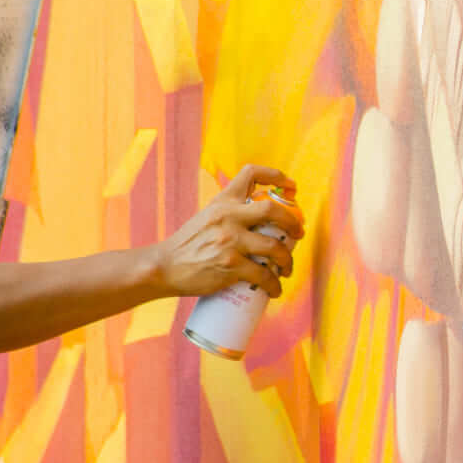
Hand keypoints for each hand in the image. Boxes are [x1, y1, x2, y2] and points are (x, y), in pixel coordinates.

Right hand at [155, 163, 303, 299]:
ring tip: (287, 268)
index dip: (276, 175)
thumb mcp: (207, 217)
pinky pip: (263, 275)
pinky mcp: (231, 266)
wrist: (164, 267)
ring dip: (287, 260)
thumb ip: (229, 214)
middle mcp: (228, 216)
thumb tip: (259, 221)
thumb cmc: (187, 245)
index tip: (291, 187)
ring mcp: (230, 241)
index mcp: (223, 201)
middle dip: (293, 223)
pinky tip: (274, 289)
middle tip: (298, 234)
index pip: (251, 173)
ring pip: (275, 247)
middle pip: (273, 211)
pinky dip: (273, 284)